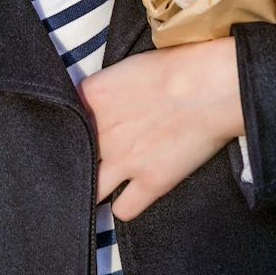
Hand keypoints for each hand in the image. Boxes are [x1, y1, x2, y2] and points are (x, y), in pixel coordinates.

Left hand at [78, 37, 244, 220]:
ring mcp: (123, 161)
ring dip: (95, 186)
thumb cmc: (179, 65)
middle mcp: (100, 131)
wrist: (212, 86)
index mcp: (94, 95)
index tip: (83, 125)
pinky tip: (131, 194)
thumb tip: (105, 103)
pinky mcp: (150, 183)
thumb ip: (107, 89)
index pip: (63, 115)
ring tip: (105, 182)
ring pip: (89, 189)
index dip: (74, 122)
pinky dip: (126, 205)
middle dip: (79, 156)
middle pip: (70, 154)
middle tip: (93, 154)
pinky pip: (123, 209)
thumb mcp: (130, 66)